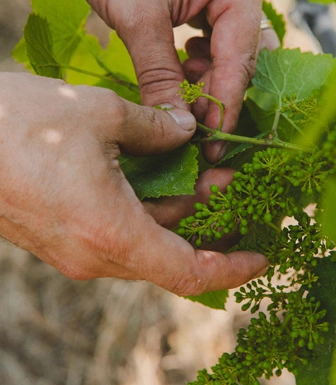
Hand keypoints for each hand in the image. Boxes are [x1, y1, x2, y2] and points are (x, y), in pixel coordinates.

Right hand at [0, 73, 267, 293]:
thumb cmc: (20, 123)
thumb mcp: (101, 113)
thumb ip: (154, 127)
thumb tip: (185, 130)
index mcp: (112, 233)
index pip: (190, 271)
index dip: (232, 267)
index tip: (263, 255)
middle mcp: (94, 255)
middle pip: (171, 252)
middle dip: (210, 222)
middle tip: (237, 183)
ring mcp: (74, 249)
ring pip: (145, 239)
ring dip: (179, 212)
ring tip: (206, 171)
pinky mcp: (60, 235)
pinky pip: (118, 230)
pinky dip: (147, 208)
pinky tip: (162, 173)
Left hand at [20, 0, 266, 161]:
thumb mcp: (137, 17)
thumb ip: (162, 76)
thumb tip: (179, 129)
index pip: (240, 62)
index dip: (225, 109)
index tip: (213, 150)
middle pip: (243, 61)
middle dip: (218, 97)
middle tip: (194, 132)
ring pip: (230, 55)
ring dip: (207, 82)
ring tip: (178, 96)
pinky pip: (215, 42)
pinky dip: (199, 64)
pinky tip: (178, 71)